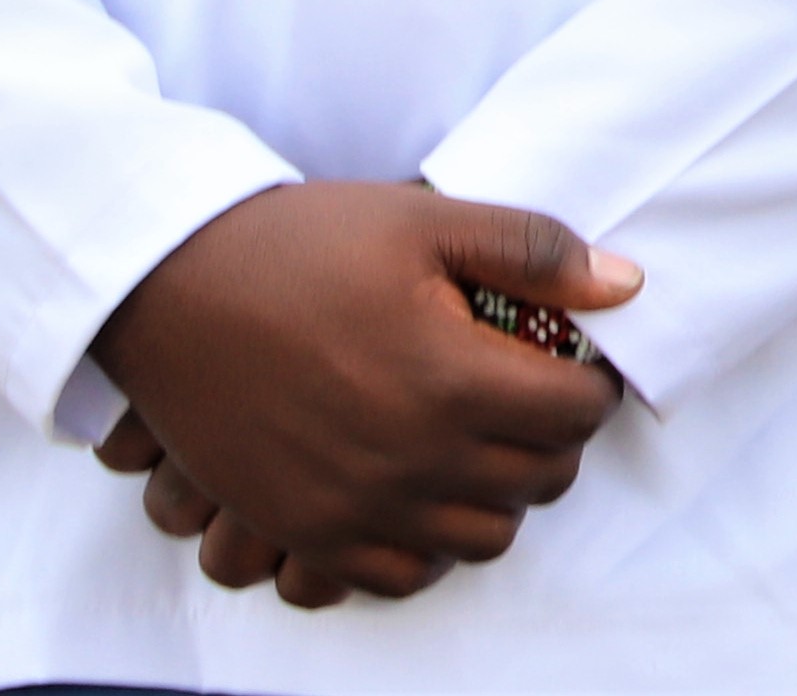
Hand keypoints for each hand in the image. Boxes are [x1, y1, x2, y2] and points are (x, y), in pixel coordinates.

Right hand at [91, 180, 640, 607]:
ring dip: (500, 494)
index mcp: (450, 377)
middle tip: (532, 394)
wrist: (169, 288)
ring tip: (479, 438)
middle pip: (538, 483)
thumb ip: (530, 249)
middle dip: (554, 437)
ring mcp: (360, 509)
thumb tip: (627, 285)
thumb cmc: (297, 243)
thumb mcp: (419, 220)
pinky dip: (431, 542)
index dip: (591, 385)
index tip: (575, 363)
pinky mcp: (311, 534)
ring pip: (483, 541)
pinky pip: (406, 577)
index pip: (574, 414)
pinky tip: (420, 486)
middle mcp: (413, 460)